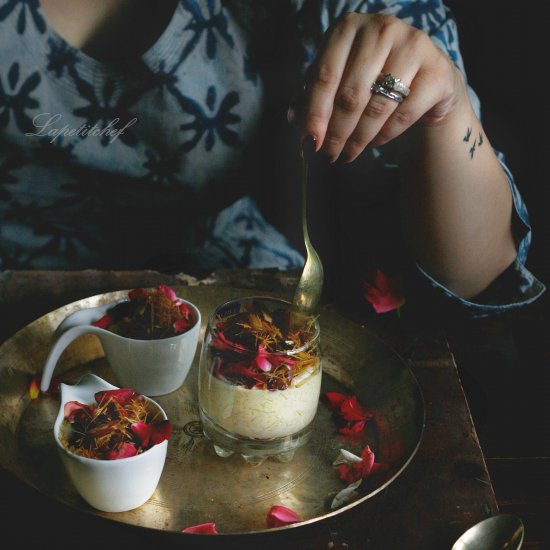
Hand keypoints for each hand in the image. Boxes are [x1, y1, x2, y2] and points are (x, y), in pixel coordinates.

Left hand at [301, 12, 466, 162]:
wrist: (426, 76)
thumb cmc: (372, 75)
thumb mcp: (339, 76)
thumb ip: (313, 93)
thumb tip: (294, 120)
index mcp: (349, 27)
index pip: (325, 75)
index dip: (315, 112)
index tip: (309, 141)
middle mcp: (382, 29)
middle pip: (351, 94)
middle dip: (336, 132)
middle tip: (329, 154)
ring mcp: (414, 47)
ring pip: (377, 107)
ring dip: (358, 139)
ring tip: (348, 154)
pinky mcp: (437, 72)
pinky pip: (403, 114)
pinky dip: (385, 135)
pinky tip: (375, 142)